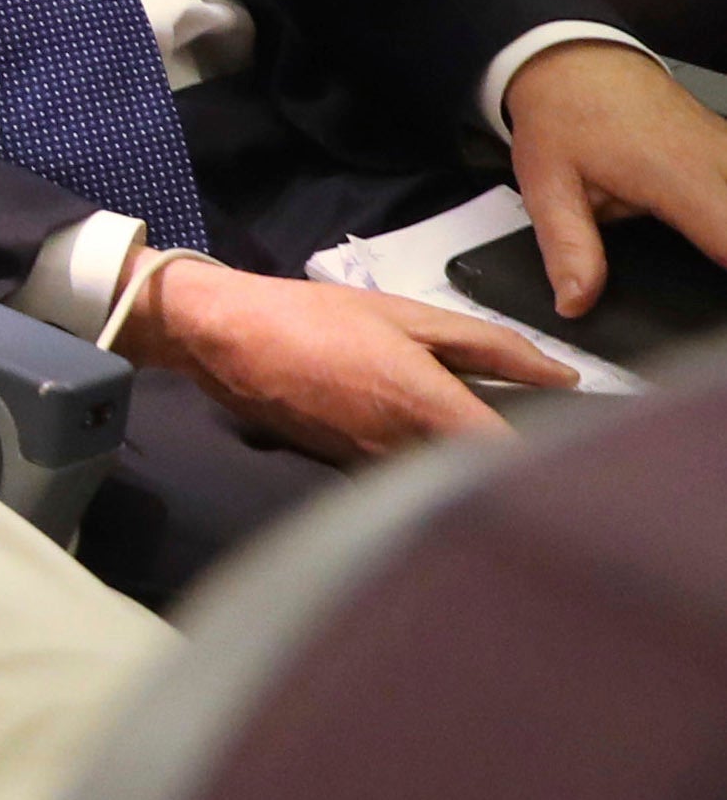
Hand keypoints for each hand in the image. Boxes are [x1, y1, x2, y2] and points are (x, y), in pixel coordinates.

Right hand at [125, 254, 569, 463]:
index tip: (571, 450)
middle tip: (534, 440)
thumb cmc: (317, 317)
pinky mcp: (345, 471)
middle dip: (509, 467)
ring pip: (440, 483)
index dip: (548, 463)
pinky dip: (424, 466)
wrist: (226, 337)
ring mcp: (371, 469)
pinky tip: (420, 437)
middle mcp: (402, 451)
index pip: (508, 459)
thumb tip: (559, 375)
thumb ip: (490, 347)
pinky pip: (403, 478)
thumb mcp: (408, 315)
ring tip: (477, 436)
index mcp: (427, 407)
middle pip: (479, 479)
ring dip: (464, 468)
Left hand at [503, 38, 726, 320]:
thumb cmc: (563, 115)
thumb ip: (570, 249)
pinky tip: (713, 232)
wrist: (575, 59)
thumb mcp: (549, 186)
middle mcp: (721, 164)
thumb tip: (576, 303)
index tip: (721, 323)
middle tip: (710, 306)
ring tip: (710, 261)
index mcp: (681, 178)